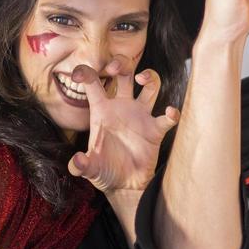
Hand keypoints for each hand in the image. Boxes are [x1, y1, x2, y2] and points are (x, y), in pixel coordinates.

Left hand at [68, 61, 177, 194]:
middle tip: (115, 68)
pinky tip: (170, 113)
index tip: (77, 74)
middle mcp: (122, 107)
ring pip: (150, 85)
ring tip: (142, 78)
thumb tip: (77, 162)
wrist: (124, 186)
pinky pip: (167, 117)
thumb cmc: (104, 171)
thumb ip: (81, 165)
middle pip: (124, 73)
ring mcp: (140, 116)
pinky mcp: (155, 129)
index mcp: (101, 110)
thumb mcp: (90, 168)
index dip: (85, 72)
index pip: (93, 83)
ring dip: (150, 76)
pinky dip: (172, 113)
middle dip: (121, 63)